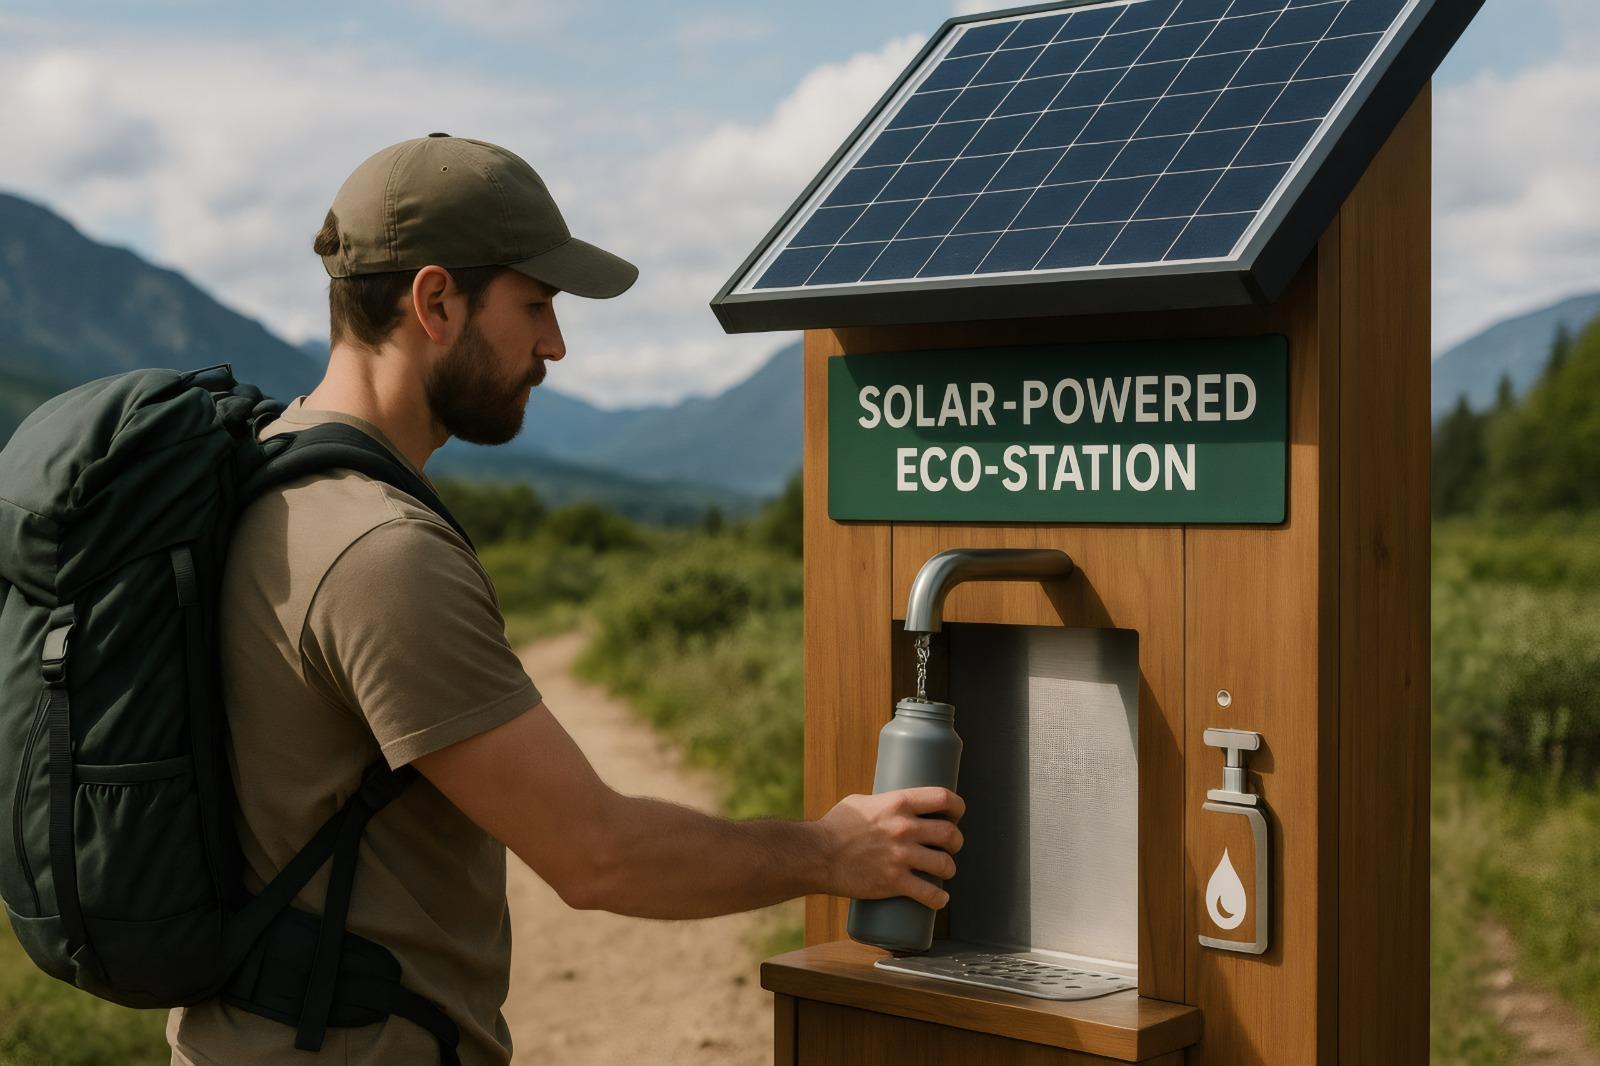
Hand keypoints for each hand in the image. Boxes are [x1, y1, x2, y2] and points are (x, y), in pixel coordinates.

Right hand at [816, 788, 965, 908]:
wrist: (816, 855)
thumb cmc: (835, 826)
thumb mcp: (861, 802)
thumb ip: (884, 804)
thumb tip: (898, 808)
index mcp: (898, 803)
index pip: (943, 798)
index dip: (957, 807)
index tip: (956, 814)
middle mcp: (904, 828)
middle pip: (950, 833)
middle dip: (955, 841)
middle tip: (950, 846)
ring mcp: (901, 856)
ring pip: (945, 864)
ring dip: (949, 868)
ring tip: (944, 870)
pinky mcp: (894, 882)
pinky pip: (929, 894)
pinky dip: (939, 899)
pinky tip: (940, 899)